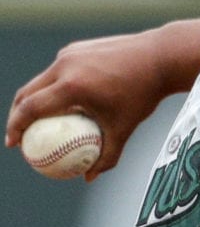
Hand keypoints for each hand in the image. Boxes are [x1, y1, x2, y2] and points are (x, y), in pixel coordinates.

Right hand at [6, 32, 167, 179]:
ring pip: (41, 80)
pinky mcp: (76, 48)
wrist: (158, 57)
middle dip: (16, 115)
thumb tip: (88, 178)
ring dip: (33, 100)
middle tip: (19, 136)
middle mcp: (65, 66)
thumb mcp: (124, 130)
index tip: (13, 144)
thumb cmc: (142, 96)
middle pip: (27, 92)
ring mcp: (69, 53)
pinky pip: (58, 70)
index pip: (31, 108)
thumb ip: (106, 157)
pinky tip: (60, 104)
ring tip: (36, 121)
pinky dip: (52, 87)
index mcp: (72, 86)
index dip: (15, 127)